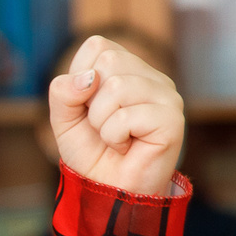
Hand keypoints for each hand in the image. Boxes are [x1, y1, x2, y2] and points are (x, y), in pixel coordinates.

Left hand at [48, 36, 184, 197]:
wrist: (108, 190)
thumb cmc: (91, 152)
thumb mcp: (64, 118)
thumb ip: (63, 92)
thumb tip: (88, 78)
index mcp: (128, 69)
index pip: (97, 45)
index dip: (80, 78)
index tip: (89, 107)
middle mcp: (151, 77)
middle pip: (108, 61)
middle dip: (91, 101)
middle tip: (104, 125)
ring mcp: (166, 96)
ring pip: (116, 87)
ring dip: (101, 122)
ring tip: (115, 138)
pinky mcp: (172, 118)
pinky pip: (126, 116)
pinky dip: (114, 137)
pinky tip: (128, 147)